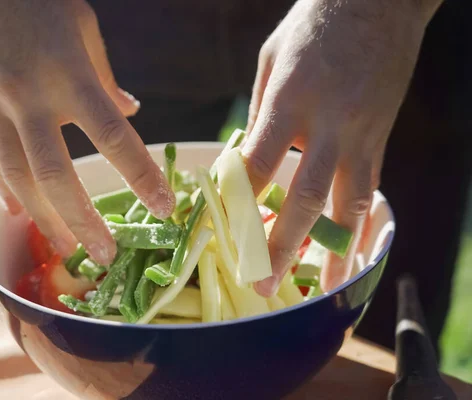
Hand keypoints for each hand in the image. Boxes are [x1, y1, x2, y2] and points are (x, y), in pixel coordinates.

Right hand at [0, 0, 174, 264]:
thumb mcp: (84, 28)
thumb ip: (105, 80)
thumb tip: (130, 113)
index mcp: (71, 75)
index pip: (113, 139)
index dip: (141, 177)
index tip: (164, 207)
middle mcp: (30, 97)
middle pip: (58, 176)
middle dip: (84, 222)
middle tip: (107, 256)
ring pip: (18, 176)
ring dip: (43, 219)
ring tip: (65, 249)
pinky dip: (3, 187)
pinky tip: (17, 211)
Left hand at [243, 0, 436, 294]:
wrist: (379, 2)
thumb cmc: (314, 24)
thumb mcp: (271, 60)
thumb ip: (260, 115)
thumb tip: (247, 160)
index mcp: (290, 99)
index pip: (259, 164)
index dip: (237, 201)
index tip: (218, 230)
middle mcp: (328, 124)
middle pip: (302, 197)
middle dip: (280, 245)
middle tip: (261, 283)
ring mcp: (360, 135)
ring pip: (346, 205)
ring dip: (332, 252)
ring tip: (320, 288)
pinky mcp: (380, 138)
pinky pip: (369, 190)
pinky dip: (359, 226)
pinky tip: (351, 251)